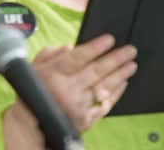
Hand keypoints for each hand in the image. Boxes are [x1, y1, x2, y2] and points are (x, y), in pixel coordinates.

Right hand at [22, 33, 137, 132]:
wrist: (32, 124)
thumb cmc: (33, 91)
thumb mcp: (35, 67)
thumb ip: (51, 54)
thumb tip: (70, 47)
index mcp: (53, 74)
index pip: (78, 57)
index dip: (96, 47)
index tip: (110, 39)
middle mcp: (67, 90)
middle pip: (96, 71)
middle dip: (115, 59)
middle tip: (129, 50)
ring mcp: (78, 107)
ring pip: (104, 87)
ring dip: (120, 75)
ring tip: (131, 65)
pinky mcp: (86, 120)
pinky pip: (105, 105)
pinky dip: (116, 94)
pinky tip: (123, 83)